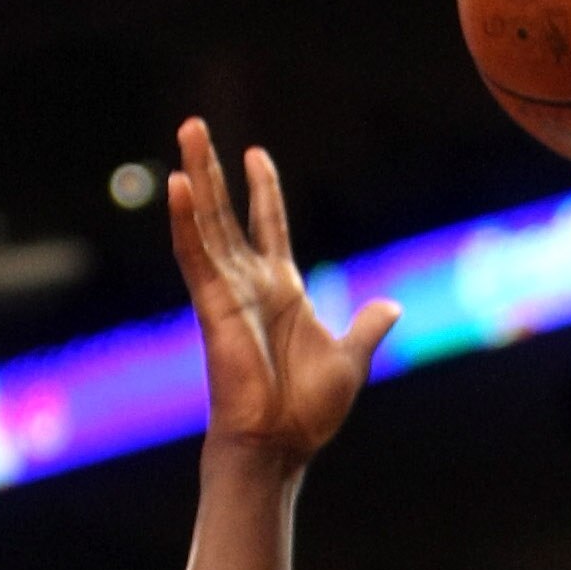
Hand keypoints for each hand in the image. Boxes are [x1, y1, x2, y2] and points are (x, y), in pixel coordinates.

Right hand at [168, 117, 397, 462]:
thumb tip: (390, 307)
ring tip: (188, 131)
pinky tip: (180, 185)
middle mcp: (249, 283)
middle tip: (195, 126)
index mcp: (281, 290)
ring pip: (205, 221)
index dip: (262, 191)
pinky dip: (186, 220)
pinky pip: (195, 255)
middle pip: (226, 212)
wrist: (281, 443)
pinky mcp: (212, 305)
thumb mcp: (351, 359)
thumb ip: (366, 328)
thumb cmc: (308, 410)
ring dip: (196, 176)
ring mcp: (227, 291)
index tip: (255, 155)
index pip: (268, 226)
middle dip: (213, 169)